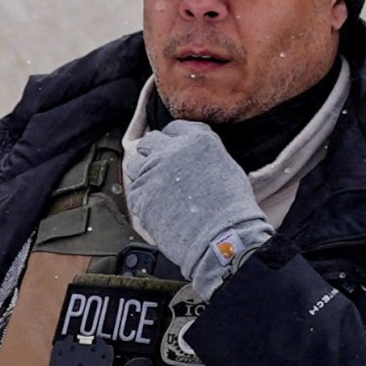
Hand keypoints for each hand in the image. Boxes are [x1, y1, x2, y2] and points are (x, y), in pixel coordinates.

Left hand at [124, 118, 276, 299]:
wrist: (221, 237)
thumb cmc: (231, 207)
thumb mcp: (224, 166)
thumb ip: (201, 156)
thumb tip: (189, 159)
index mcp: (197, 139)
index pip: (173, 128)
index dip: (172, 139)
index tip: (173, 149)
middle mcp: (172, 151)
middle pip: (150, 141)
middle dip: (154, 151)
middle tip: (162, 167)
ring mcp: (153, 172)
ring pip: (136, 163)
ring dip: (144, 171)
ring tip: (157, 186)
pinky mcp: (141, 195)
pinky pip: (134, 190)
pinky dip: (141, 196)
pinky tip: (155, 205)